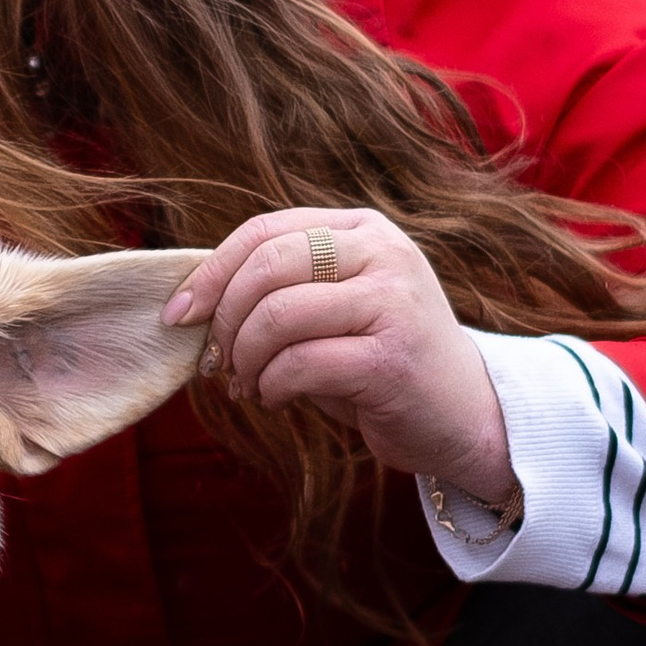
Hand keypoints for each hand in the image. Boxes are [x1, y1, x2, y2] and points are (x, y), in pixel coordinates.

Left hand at [163, 208, 519, 514]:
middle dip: (225, 320)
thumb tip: (193, 301)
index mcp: (364, 230)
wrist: (465, 415)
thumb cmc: (382, 360)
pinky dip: (272, 387)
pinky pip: (300, 364)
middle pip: (267, 266)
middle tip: (219, 362)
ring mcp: (393, 302)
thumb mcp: (336, 307)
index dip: (210, 272)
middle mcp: (384, 254)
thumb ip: (283, 289)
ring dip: (246, 360)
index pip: (265, 231)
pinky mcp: (391, 358)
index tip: (179, 314)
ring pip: (277, 315)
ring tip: (250, 386)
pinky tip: (277, 400)